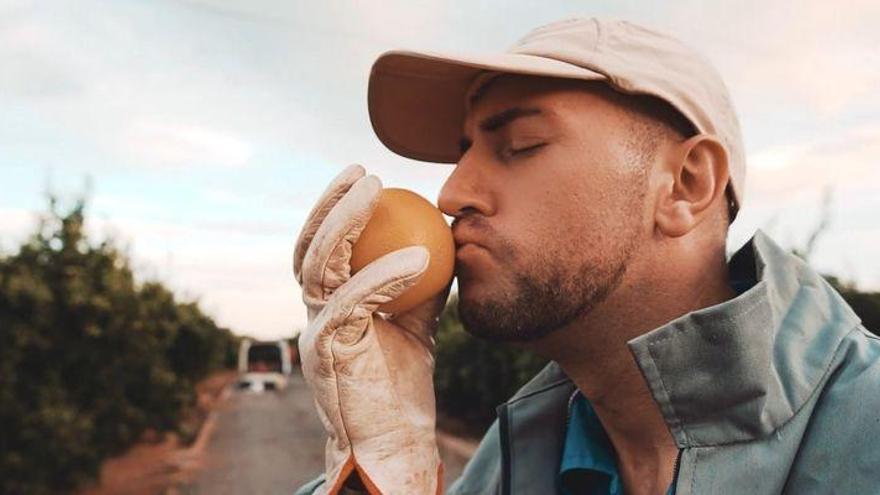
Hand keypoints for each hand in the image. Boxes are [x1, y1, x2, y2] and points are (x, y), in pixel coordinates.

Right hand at [293, 164, 448, 494]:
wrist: (394, 438)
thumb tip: (443, 242)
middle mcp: (314, 315)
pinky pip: (354, 301)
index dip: (335, 209)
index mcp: (328, 305)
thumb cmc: (401, 383)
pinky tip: (420, 257)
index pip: (322, 247)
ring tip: (375, 190)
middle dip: (330, 203)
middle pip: (310, 247)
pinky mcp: (327, 351)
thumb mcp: (416, 322)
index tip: (363, 176)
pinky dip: (385, 274)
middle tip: (362, 172)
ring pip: (320, 266)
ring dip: (346, 223)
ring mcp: (314, 332)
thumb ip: (419, 284)